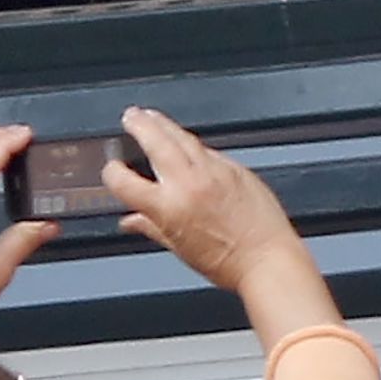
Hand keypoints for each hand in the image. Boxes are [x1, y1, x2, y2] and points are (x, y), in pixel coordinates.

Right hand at [104, 107, 306, 294]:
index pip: (125, 181)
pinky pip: (209, 150)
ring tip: (154, 118)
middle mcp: (189, 183)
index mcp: (168, 207)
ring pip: (183, 138)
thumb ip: (151, 228)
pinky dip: (194, 145)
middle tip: (131, 116)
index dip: (112, 173)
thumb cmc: (229, 263)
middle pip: (155, 141)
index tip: (113, 169)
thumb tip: (132, 221)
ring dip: (165, 125)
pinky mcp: (235, 168)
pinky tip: (189, 143)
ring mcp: (214, 171)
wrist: (268, 260)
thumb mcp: (180, 249)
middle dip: (139, 124)